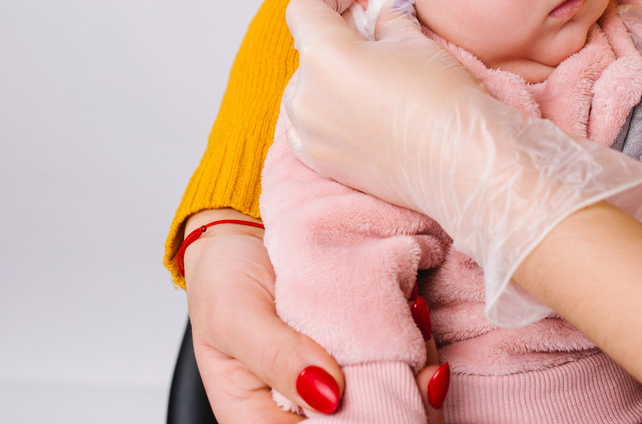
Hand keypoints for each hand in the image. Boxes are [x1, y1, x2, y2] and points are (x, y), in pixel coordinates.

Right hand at [182, 209, 448, 421]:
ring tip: (413, 312)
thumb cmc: (223, 279)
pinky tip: (412, 308)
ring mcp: (336, 385)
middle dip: (403, 391)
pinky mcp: (358, 357)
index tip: (401, 380)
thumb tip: (329, 396)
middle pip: (369, 422)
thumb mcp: (235, 315)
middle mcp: (305, 411)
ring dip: (414, 361)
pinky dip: (414, 342)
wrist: (240, 236)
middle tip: (417, 340)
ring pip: (393, 398)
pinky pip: (397, 364)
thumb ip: (276, 356)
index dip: (369, 419)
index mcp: (263, 420)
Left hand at [284, 0, 641, 325]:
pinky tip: (361, 113)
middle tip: (370, 37)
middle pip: (307, 51)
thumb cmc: (441, 96)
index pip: (303, 9)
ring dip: (328, 78)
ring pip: (306, 90)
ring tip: (369, 79)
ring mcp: (309, 133)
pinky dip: (327, 112)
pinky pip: (309, 127)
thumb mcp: (412, 41)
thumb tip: (379, 13)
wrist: (459, 160)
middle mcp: (305, 94)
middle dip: (335, 39)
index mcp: (323, 54)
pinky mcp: (321, 162)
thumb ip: (386, 21)